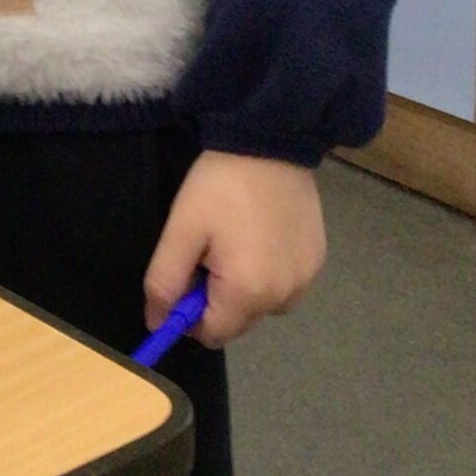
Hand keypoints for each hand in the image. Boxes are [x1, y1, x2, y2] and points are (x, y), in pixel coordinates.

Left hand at [144, 151, 326, 348]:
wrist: (270, 140)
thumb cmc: (220, 186)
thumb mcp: (182, 231)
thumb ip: (165, 284)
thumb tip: (158, 325)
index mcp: (248, 293)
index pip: (211, 335)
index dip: (189, 313)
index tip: (186, 274)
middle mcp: (284, 296)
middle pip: (238, 321)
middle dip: (218, 297)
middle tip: (211, 249)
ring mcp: (306, 279)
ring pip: (261, 304)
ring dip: (244, 287)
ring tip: (238, 238)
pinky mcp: (317, 261)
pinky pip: (284, 285)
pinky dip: (269, 271)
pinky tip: (261, 235)